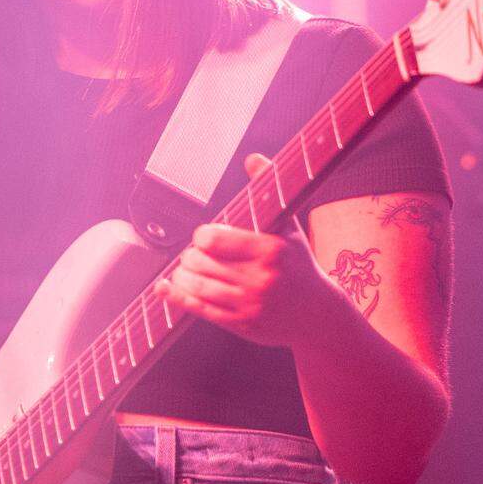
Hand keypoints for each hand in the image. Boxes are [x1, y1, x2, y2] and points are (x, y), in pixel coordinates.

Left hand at [154, 154, 330, 346]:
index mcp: (270, 250)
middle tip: (193, 255)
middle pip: (202, 262)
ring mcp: (250, 304)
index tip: (204, 237)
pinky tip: (165, 289)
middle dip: (190, 256)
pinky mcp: (242, 325)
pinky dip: (178, 298)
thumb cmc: (299, 266)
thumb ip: (268, 191)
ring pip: (198, 286)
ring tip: (184, 270)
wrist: (317, 314)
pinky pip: (201, 310)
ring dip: (182, 276)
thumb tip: (253, 158)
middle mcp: (260, 278)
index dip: (202, 236)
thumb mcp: (289, 228)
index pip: (215, 238)